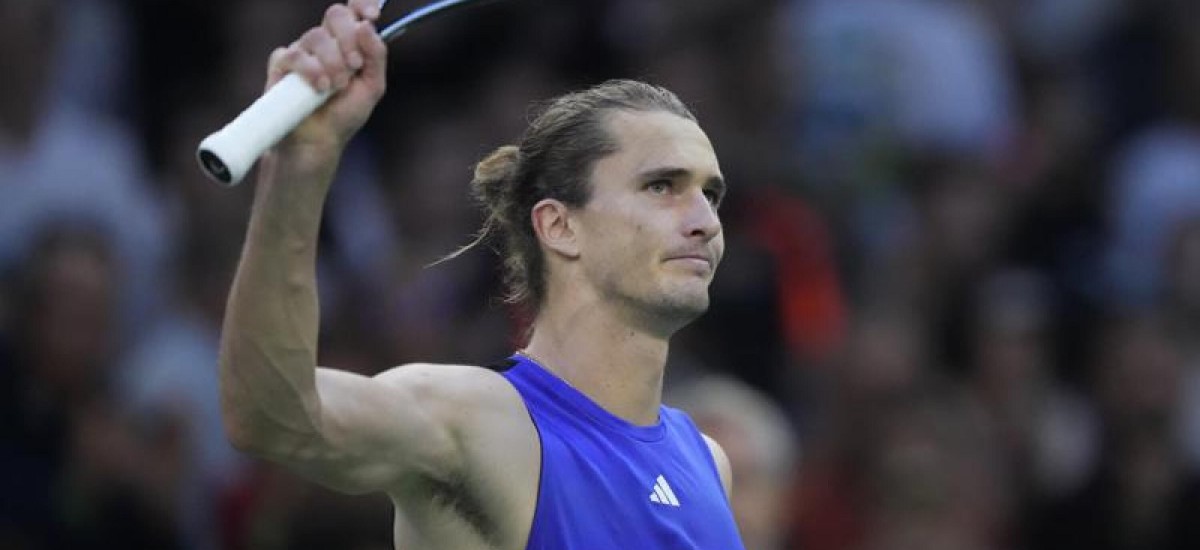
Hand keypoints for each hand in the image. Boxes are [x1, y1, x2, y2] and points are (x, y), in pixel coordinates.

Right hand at [268, 0, 387, 151]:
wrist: (319, 141)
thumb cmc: (344, 114)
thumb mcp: (372, 87)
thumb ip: (376, 56)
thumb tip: (367, 25)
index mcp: (349, 43)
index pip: (354, 11)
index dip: (362, 5)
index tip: (372, 15)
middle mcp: (325, 43)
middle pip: (335, 15)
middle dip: (348, 38)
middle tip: (354, 65)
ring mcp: (302, 52)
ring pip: (315, 36)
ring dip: (331, 62)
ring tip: (336, 86)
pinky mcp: (281, 65)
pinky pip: (293, 54)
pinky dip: (309, 70)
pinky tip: (318, 88)